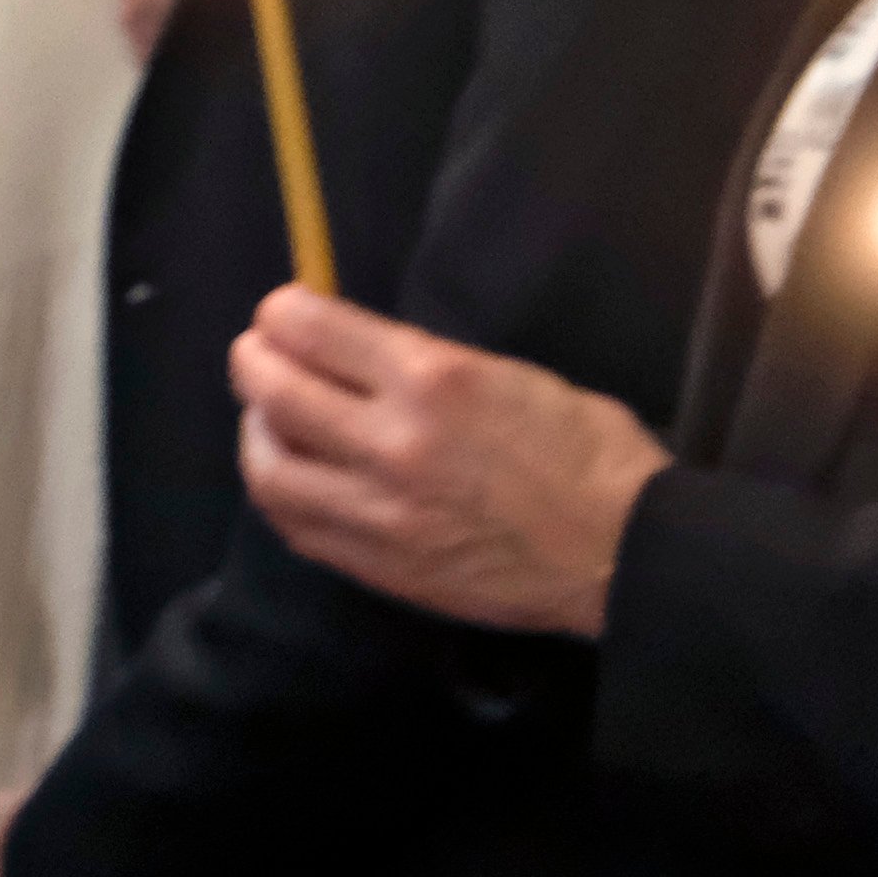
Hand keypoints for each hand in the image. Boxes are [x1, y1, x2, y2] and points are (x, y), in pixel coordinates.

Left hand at [231, 288, 667, 635]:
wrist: (624, 554)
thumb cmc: (593, 453)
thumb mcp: (516, 378)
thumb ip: (434, 370)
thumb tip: (370, 363)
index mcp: (435, 381)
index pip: (317, 332)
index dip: (284, 314)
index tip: (281, 311)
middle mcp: (391, 442)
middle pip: (277, 395)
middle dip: (253, 362)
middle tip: (255, 354)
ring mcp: (378, 511)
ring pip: (272, 469)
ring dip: (255, 433)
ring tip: (265, 420)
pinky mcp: (378, 565)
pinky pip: (298, 525)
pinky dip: (280, 492)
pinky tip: (290, 477)